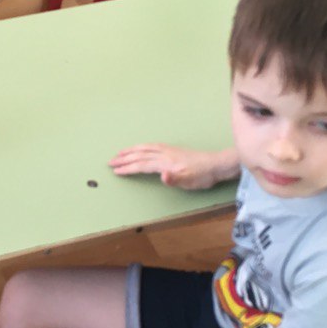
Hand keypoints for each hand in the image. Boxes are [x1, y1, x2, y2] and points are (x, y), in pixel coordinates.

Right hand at [109, 143, 231, 190]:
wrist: (216, 165)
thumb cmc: (202, 176)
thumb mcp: (189, 181)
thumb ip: (175, 179)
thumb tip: (162, 176)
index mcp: (166, 162)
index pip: (142, 165)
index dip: (128, 168)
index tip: (115, 171)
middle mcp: (165, 154)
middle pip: (140, 155)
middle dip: (124, 158)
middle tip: (110, 161)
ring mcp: (168, 150)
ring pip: (145, 148)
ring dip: (130, 150)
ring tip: (119, 153)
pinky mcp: (172, 150)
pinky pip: (151, 146)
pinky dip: (141, 146)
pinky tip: (139, 148)